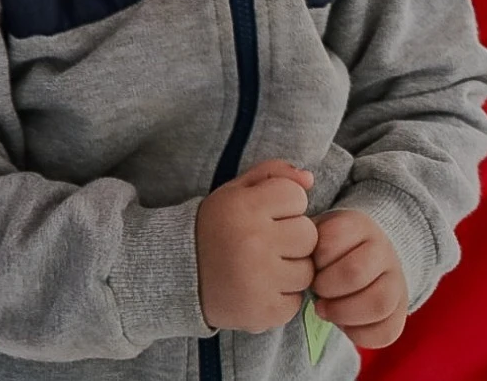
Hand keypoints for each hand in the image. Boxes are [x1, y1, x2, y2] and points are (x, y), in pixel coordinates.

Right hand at [196, 161, 318, 332]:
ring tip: (262, 267)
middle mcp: (253, 242)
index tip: (265, 214)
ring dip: (290, 269)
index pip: (297, 196)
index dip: (285, 205)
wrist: (176, 274)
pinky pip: (295, 302)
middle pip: (308, 235)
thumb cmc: (215, 227)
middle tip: (265, 243)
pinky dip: (281, 298)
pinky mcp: (261, 311)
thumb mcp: (236, 190)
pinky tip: (259, 289)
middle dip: (292, 238)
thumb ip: (274, 173)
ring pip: (306, 271)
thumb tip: (309, 180)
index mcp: (245, 207)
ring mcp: (258, 280)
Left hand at [311, 209, 407, 348]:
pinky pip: (388, 330)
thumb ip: (304, 244)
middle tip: (316, 291)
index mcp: (358, 224)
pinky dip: (360, 334)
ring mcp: (396, 278)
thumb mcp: (316, 234)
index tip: (310, 264)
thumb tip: (290, 265)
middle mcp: (383, 248)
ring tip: (326, 310)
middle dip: (327, 288)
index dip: (316, 258)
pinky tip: (344, 325)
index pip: (334, 238)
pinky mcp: (401, 308)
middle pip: (355, 272)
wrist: (364, 253)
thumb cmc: (329, 249)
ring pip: (378, 302)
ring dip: (344, 313)